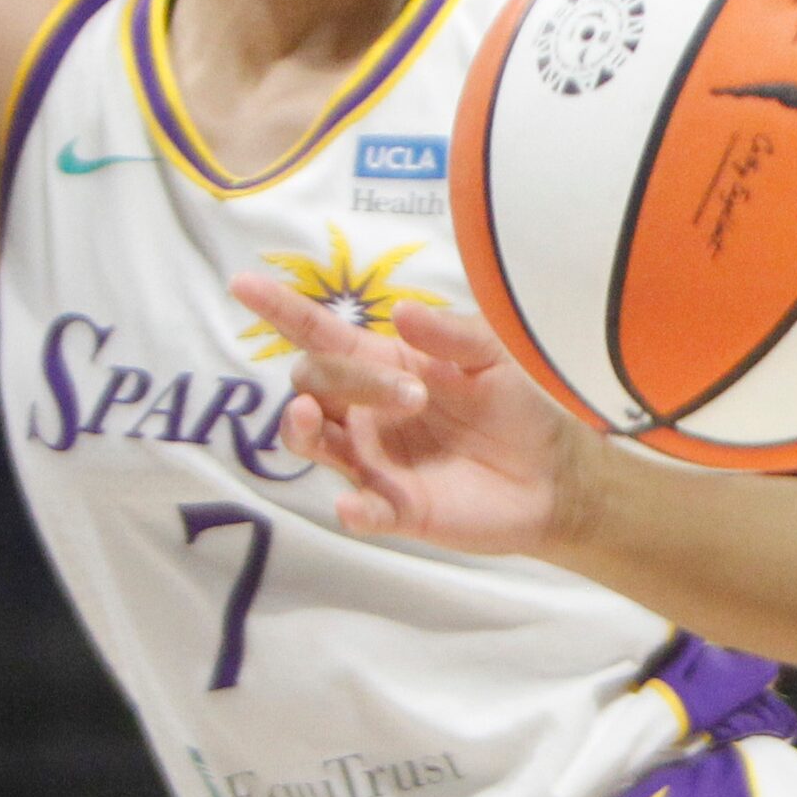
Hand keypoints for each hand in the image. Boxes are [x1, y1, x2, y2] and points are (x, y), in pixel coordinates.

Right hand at [230, 273, 597, 555]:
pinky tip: (354, 507)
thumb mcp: (493, 355)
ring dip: (305, 431)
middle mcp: (365, 412)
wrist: (554, 474)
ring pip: (312, 443)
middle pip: (313, 385)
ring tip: (309, 420)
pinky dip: (354, 510)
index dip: (281, 309)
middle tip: (414, 396)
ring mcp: (375, 462)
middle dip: (344, 381)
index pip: (320, 334)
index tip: (242, 284)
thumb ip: (449, 335)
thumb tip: (399, 311)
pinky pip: (363, 512)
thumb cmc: (517, 404)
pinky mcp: (397, 509)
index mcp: (383, 365)